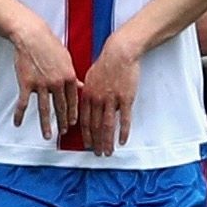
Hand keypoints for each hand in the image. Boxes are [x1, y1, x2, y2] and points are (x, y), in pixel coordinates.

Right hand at [12, 20, 79, 139]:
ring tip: (47, 136)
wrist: (31, 36)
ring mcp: (42, 84)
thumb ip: (73, 75)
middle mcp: (57, 82)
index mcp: (69, 76)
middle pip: (61, 107)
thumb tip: (82, 85)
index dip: (73, 113)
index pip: (73, 100)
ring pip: (45, 109)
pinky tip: (17, 124)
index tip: (73, 123)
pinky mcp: (27, 84)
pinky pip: (24, 103)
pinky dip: (19, 114)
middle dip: (63, 122)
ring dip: (46, 124)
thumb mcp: (66, 58)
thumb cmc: (49, 44)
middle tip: (63, 132)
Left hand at [79, 37, 142, 156]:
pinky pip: (123, 119)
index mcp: (88, 95)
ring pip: (108, 126)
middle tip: (97, 153)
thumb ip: (86, 89)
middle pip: (95, 127)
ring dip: (107, 141)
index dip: (86, 134)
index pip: (84, 120)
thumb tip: (82, 95)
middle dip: (95, 142)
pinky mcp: (125, 99)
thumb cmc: (106, 62)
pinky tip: (122, 141)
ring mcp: (111, 100)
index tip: (87, 144)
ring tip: (108, 152)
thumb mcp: (90, 75)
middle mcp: (97, 100)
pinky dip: (123, 132)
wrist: (119, 53)